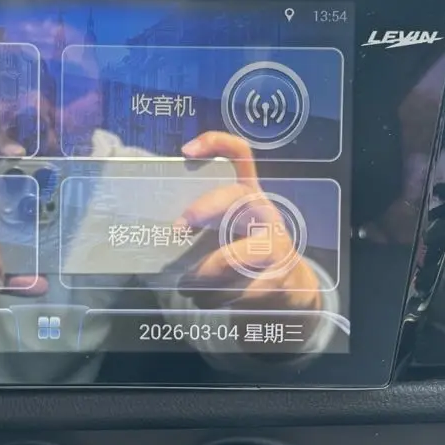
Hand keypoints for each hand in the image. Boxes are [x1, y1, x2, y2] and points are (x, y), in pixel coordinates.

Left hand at [175, 132, 321, 313]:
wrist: (290, 284)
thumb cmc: (246, 249)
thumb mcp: (230, 226)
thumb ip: (204, 219)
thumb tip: (154, 228)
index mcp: (249, 194)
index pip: (240, 154)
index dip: (216, 144)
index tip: (185, 152)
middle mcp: (264, 212)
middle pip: (237, 197)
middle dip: (205, 207)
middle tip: (178, 227)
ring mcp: (275, 244)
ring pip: (234, 255)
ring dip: (203, 273)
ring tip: (186, 285)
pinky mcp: (277, 277)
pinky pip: (238, 289)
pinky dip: (214, 298)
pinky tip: (204, 300)